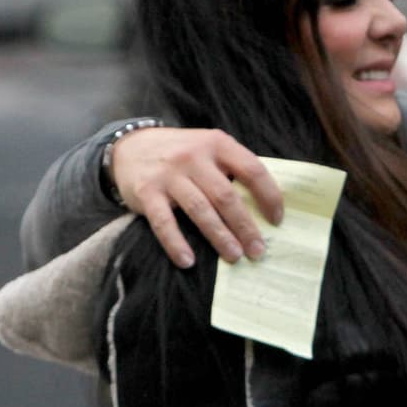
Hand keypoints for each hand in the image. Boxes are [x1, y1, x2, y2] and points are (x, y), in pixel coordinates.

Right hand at [109, 127, 282, 267]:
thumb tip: (266, 205)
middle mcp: (193, 157)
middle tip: (258, 251)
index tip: (276, 220)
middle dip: (245, 227)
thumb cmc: (182, 153)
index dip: (268, 196)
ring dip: (219, 237)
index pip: (252, 170)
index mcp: (217, 144)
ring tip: (234, 256)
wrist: (130, 145)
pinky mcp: (147, 192)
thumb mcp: (209, 148)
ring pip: (200, 210)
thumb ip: (233, 167)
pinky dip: (176, 244)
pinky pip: (164, 223)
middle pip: (226, 196)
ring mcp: (169, 174)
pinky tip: (189, 262)